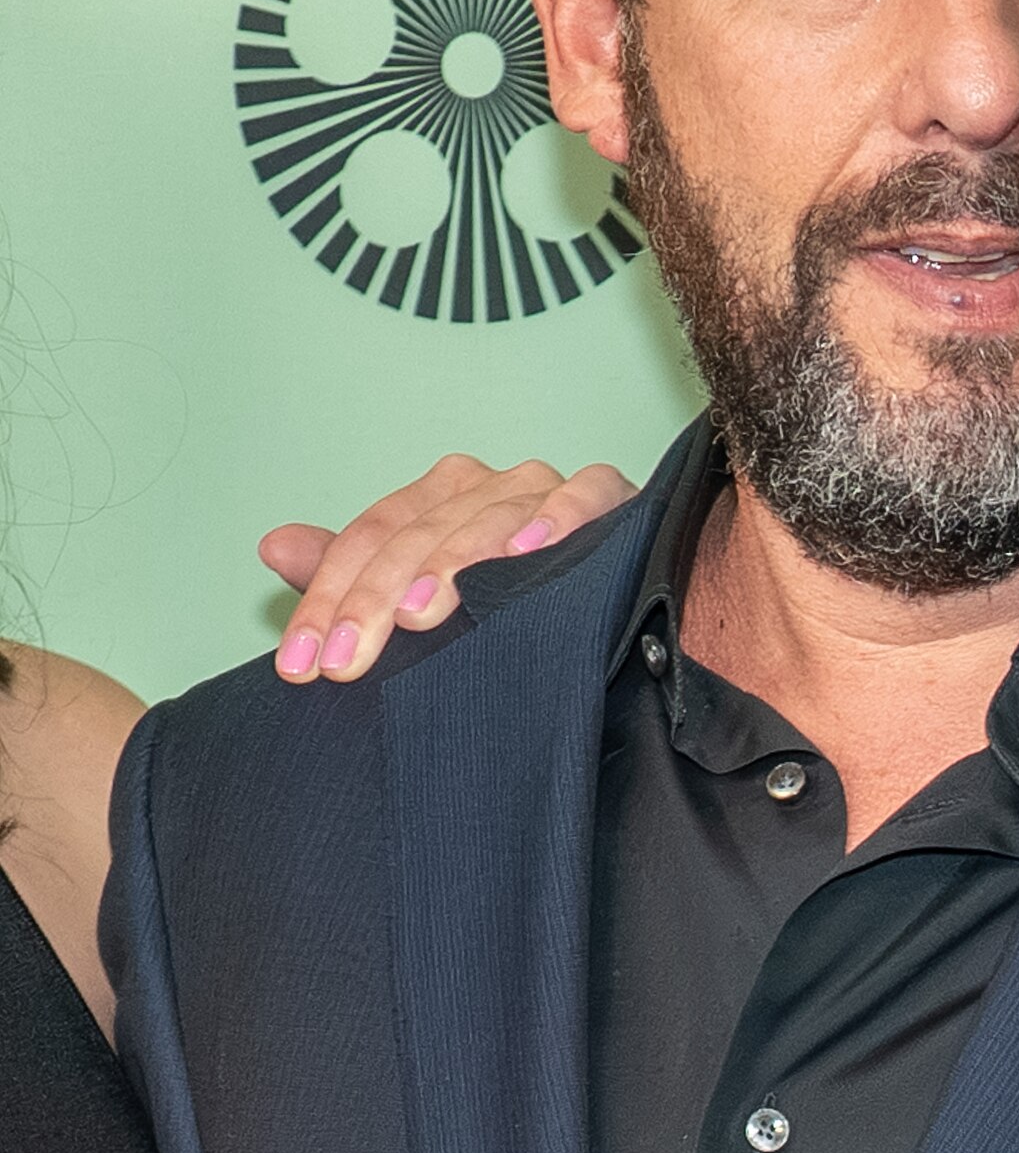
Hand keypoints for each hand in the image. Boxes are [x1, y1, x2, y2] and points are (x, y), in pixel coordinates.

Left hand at [261, 455, 639, 681]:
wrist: (609, 601)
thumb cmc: (507, 599)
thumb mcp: (416, 599)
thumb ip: (350, 576)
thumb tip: (275, 545)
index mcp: (436, 500)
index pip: (368, 538)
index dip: (328, 599)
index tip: (301, 665)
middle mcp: (484, 486)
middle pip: (417, 530)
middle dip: (374, 598)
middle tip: (347, 660)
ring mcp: (543, 488)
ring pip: (488, 514)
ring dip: (452, 563)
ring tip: (419, 614)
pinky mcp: (607, 495)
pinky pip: (584, 493)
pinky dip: (557, 516)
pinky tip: (528, 548)